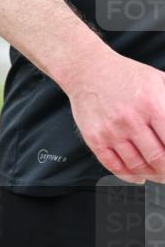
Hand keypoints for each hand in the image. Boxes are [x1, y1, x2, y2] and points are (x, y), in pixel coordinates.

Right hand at [65, 50, 164, 182]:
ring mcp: (111, 130)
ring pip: (137, 166)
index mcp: (152, 105)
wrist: (87, 70)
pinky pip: (113, 166)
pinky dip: (128, 176)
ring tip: (157, 172)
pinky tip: (137, 175)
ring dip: (151, 174)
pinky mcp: (94, 138)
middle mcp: (131, 119)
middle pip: (158, 159)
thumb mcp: (160, 81)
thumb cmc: (125, 75)